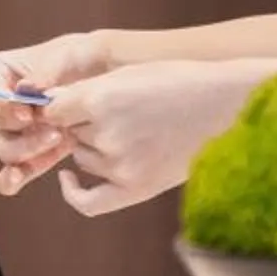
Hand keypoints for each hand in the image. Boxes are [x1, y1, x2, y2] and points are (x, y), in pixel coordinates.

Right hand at [0, 31, 115, 193]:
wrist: (110, 79)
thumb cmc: (84, 58)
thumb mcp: (68, 54)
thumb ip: (46, 70)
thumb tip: (28, 87)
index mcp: (3, 69)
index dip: (0, 101)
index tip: (25, 111)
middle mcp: (6, 101)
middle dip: (20, 127)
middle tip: (51, 127)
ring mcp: (19, 129)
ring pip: (7, 147)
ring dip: (28, 149)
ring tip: (59, 140)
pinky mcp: (34, 152)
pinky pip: (16, 168)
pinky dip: (15, 175)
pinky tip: (18, 179)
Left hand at [4, 59, 276, 217]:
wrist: (229, 106)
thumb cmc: (181, 83)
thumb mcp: (130, 73)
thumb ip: (87, 90)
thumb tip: (47, 108)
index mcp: (101, 97)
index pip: (53, 108)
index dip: (60, 106)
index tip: (68, 103)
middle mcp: (106, 132)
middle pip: (69, 132)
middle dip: (83, 123)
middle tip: (121, 111)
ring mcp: (120, 164)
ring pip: (83, 157)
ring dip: (94, 147)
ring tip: (134, 129)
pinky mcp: (137, 188)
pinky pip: (88, 202)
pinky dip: (73, 191)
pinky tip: (68, 180)